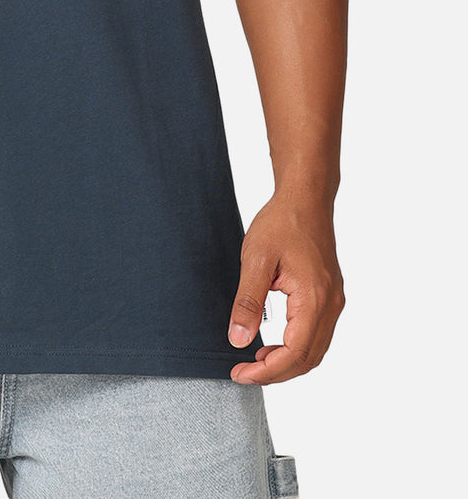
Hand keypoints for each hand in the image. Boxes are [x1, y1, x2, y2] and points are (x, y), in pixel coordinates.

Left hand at [227, 192, 344, 384]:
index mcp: (315, 299)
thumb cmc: (282, 223)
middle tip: (242, 373)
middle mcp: (331, 305)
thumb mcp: (255, 259)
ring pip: (315, 350)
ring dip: (287, 362)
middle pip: (308, 359)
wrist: (306, 198)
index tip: (239, 373)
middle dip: (275, 373)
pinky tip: (273, 343)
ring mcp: (334, 301)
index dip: (267, 372)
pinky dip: (296, 347)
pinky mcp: (331, 296)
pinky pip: (317, 334)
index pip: (295, 354)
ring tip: (254, 361)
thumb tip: (238, 340)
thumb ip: (247, 302)